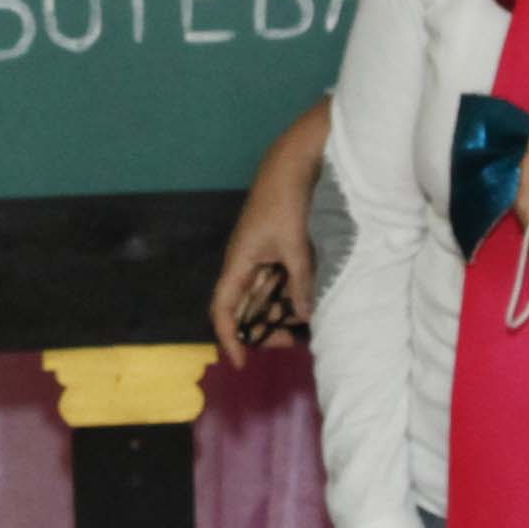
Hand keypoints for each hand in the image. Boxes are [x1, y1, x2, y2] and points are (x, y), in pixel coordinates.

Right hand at [212, 100, 331, 366]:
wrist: (292, 164)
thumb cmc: (286, 202)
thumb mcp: (296, 246)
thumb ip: (300, 282)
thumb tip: (303, 316)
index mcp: (238, 264)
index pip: (223, 310)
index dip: (229, 339)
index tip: (240, 363)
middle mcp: (244, 264)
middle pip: (244, 308)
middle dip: (263, 330)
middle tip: (289, 344)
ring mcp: (259, 257)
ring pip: (262, 296)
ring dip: (277, 313)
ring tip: (302, 328)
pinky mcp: (274, 249)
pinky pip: (275, 281)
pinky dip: (287, 295)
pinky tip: (306, 304)